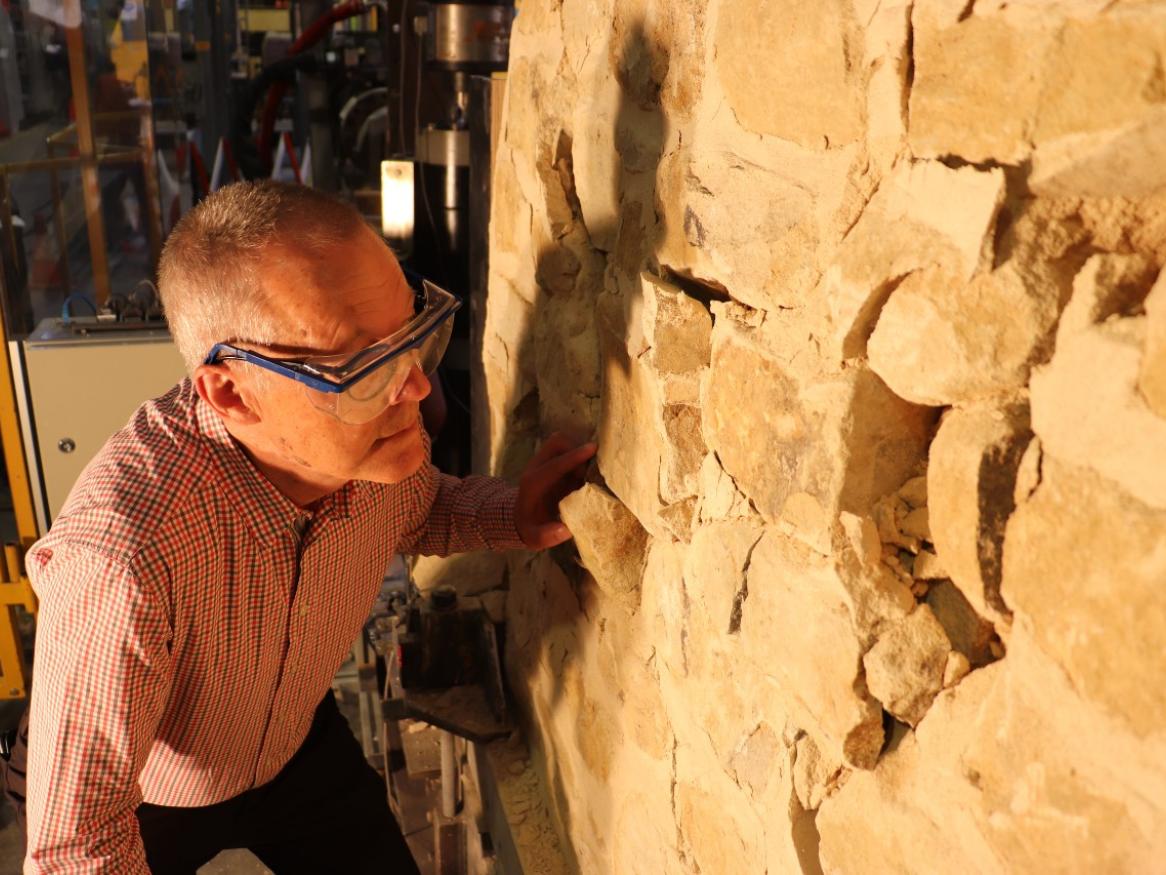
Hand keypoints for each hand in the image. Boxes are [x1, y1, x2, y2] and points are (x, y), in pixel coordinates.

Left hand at [515, 433, 596, 549]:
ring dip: (578, 453)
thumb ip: (547, 535)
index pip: (554, 465)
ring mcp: (544, 461)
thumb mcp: (534, 538)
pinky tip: (583, 475)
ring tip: (585, 476)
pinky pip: (567, 449)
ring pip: (562, 443)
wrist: (519, 517)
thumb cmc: (530, 528)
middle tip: (586, 475)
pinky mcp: (552, 461)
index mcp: (532, 484)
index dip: (573, 457)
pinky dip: (578, 455)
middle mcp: (537, 467)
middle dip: (577, 452)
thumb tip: (566, 529)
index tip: (592, 448)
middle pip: (557, 443)